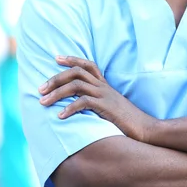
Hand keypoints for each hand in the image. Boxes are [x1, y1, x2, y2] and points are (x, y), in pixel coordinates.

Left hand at [38, 56, 156, 142]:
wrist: (145, 129)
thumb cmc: (127, 121)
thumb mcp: (110, 107)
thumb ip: (97, 103)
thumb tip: (79, 106)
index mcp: (105, 85)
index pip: (88, 64)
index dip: (72, 59)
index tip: (56, 58)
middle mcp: (103, 86)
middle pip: (76, 72)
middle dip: (55, 78)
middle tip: (40, 88)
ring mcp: (105, 95)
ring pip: (76, 85)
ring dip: (56, 93)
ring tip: (43, 102)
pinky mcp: (106, 107)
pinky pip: (83, 102)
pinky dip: (69, 108)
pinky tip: (60, 116)